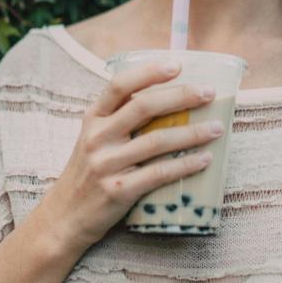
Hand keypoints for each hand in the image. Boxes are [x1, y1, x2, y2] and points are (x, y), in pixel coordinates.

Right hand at [42, 59, 223, 251]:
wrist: (64, 218)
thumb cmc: (88, 174)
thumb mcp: (94, 140)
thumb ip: (119, 121)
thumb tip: (169, 102)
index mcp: (93, 119)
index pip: (119, 86)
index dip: (149, 72)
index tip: (177, 64)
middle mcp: (97, 137)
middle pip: (144, 107)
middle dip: (181, 96)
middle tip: (208, 93)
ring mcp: (106, 164)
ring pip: (157, 141)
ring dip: (192, 133)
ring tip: (216, 128)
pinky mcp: (118, 191)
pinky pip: (159, 173)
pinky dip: (186, 165)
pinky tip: (205, 159)